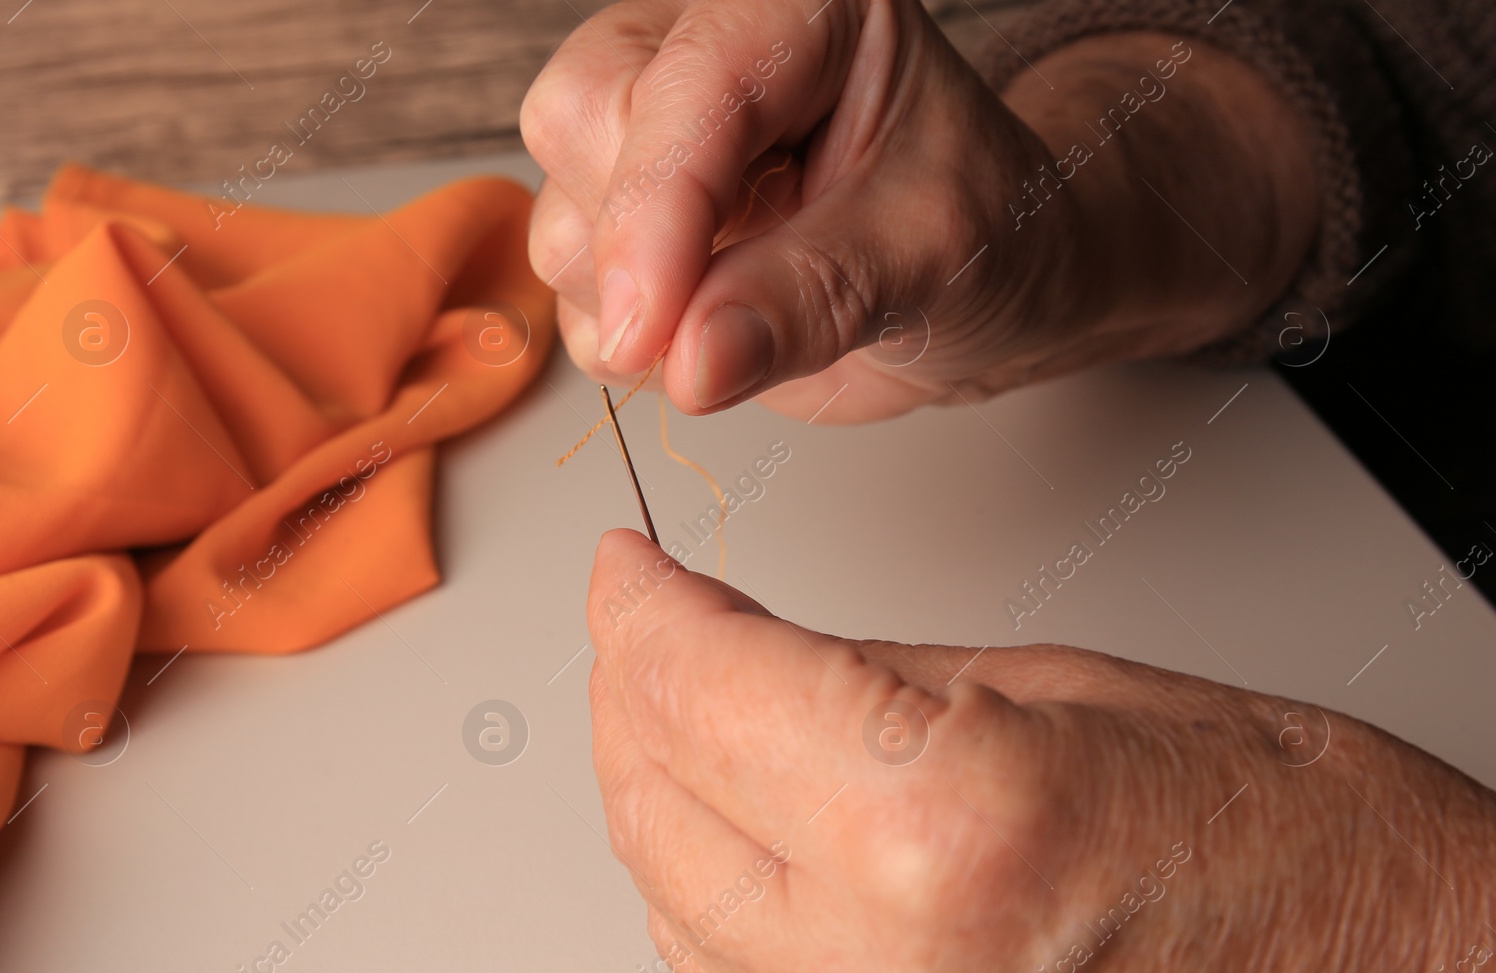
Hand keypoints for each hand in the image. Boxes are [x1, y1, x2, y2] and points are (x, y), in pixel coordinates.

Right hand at [523, 2, 1317, 422]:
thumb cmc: (988, 229)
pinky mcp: (624, 213)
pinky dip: (634, 341)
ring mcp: (651, 130)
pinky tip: (725, 324)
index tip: (649, 332)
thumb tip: (692, 361)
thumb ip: (813, 301)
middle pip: (578, 120)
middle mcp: (703, 46)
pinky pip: (568, 290)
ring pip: (557, 213)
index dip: (655, 213)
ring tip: (763, 307)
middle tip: (733, 316)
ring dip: (635, 303)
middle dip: (637, 245)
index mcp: (796, 8)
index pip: (682, 88)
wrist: (989, 279)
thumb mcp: (933, 255)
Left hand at [587, 530, 1495, 972]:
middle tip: (638, 625)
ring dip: (651, 796)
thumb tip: (736, 656)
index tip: (628, 572)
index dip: (640, 609)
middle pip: (651, 806)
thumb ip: (865, 681)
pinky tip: (725, 831)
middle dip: (627, 692)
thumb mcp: (1072, 692)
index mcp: (944, 830)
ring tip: (672, 710)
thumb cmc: (1317, 857)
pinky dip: (710, 898)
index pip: (697, 689)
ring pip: (672, 911)